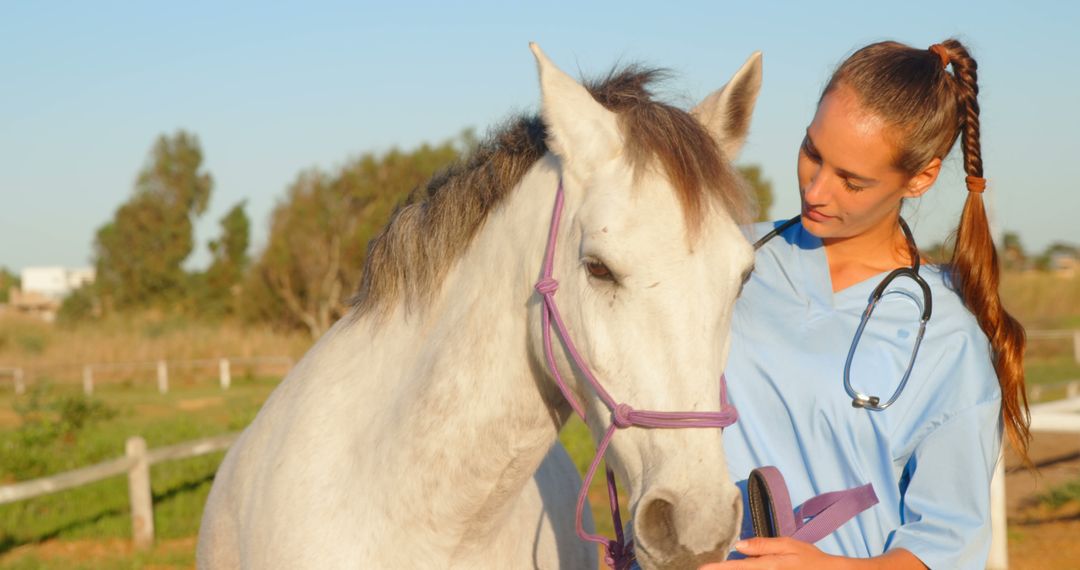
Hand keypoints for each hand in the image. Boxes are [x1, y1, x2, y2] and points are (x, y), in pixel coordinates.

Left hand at [699, 537, 847, 568]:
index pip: (737, 568)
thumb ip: (762, 545)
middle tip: (710, 567)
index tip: (701, 569)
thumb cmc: (810, 559)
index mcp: (767, 566)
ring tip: (731, 564)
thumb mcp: (788, 545)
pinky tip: (750, 563)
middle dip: (726, 569)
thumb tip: (738, 545)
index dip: (718, 568)